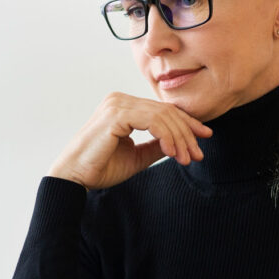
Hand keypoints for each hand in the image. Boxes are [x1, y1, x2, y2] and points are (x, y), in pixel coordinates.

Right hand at [47, 93, 212, 189]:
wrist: (75, 179)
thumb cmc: (100, 168)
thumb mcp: (137, 156)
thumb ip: (156, 146)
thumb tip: (179, 143)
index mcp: (123, 106)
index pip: (162, 110)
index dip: (186, 124)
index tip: (204, 138)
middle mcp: (120, 100)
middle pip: (166, 111)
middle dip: (187, 133)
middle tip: (198, 154)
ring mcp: (117, 104)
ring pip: (162, 116)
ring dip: (179, 138)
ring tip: (187, 159)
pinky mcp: (116, 114)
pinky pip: (153, 121)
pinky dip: (167, 137)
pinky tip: (172, 153)